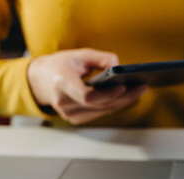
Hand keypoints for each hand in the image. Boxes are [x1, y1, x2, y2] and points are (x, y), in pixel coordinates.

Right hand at [27, 48, 147, 124]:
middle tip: (142, 87)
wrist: (41, 79)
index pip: (87, 96)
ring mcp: (68, 114)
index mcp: (61, 84)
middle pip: (100, 105)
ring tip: (139, 90)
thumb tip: (119, 67)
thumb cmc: (61, 65)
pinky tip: (127, 96)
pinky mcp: (75, 119)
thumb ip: (101, 58)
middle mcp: (63, 102)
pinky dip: (114, 104)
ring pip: (103, 110)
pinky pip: (100, 113)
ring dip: (123, 102)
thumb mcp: (79, 55)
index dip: (107, 94)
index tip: (123, 87)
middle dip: (124, 96)